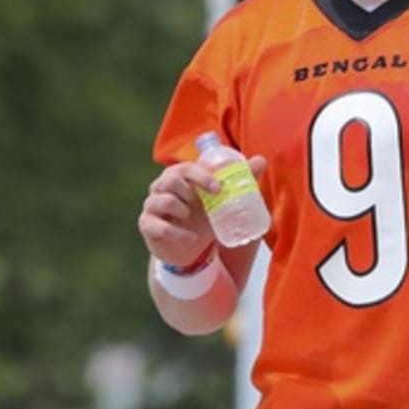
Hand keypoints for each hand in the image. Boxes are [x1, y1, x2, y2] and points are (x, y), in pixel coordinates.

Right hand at [137, 155, 267, 265]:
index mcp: (179, 177)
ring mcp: (152, 205)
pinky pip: (159, 226)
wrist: (187, 248)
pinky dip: (177, 233)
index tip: (217, 189)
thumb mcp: (221, 202)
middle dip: (190, 192)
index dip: (201, 176)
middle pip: (170, 179)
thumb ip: (240, 181)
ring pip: (164, 200)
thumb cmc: (202, 218)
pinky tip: (189, 238)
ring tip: (191, 219)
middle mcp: (161, 187)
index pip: (186, 167)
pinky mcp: (147, 225)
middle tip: (201, 205)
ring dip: (182, 211)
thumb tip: (261, 160)